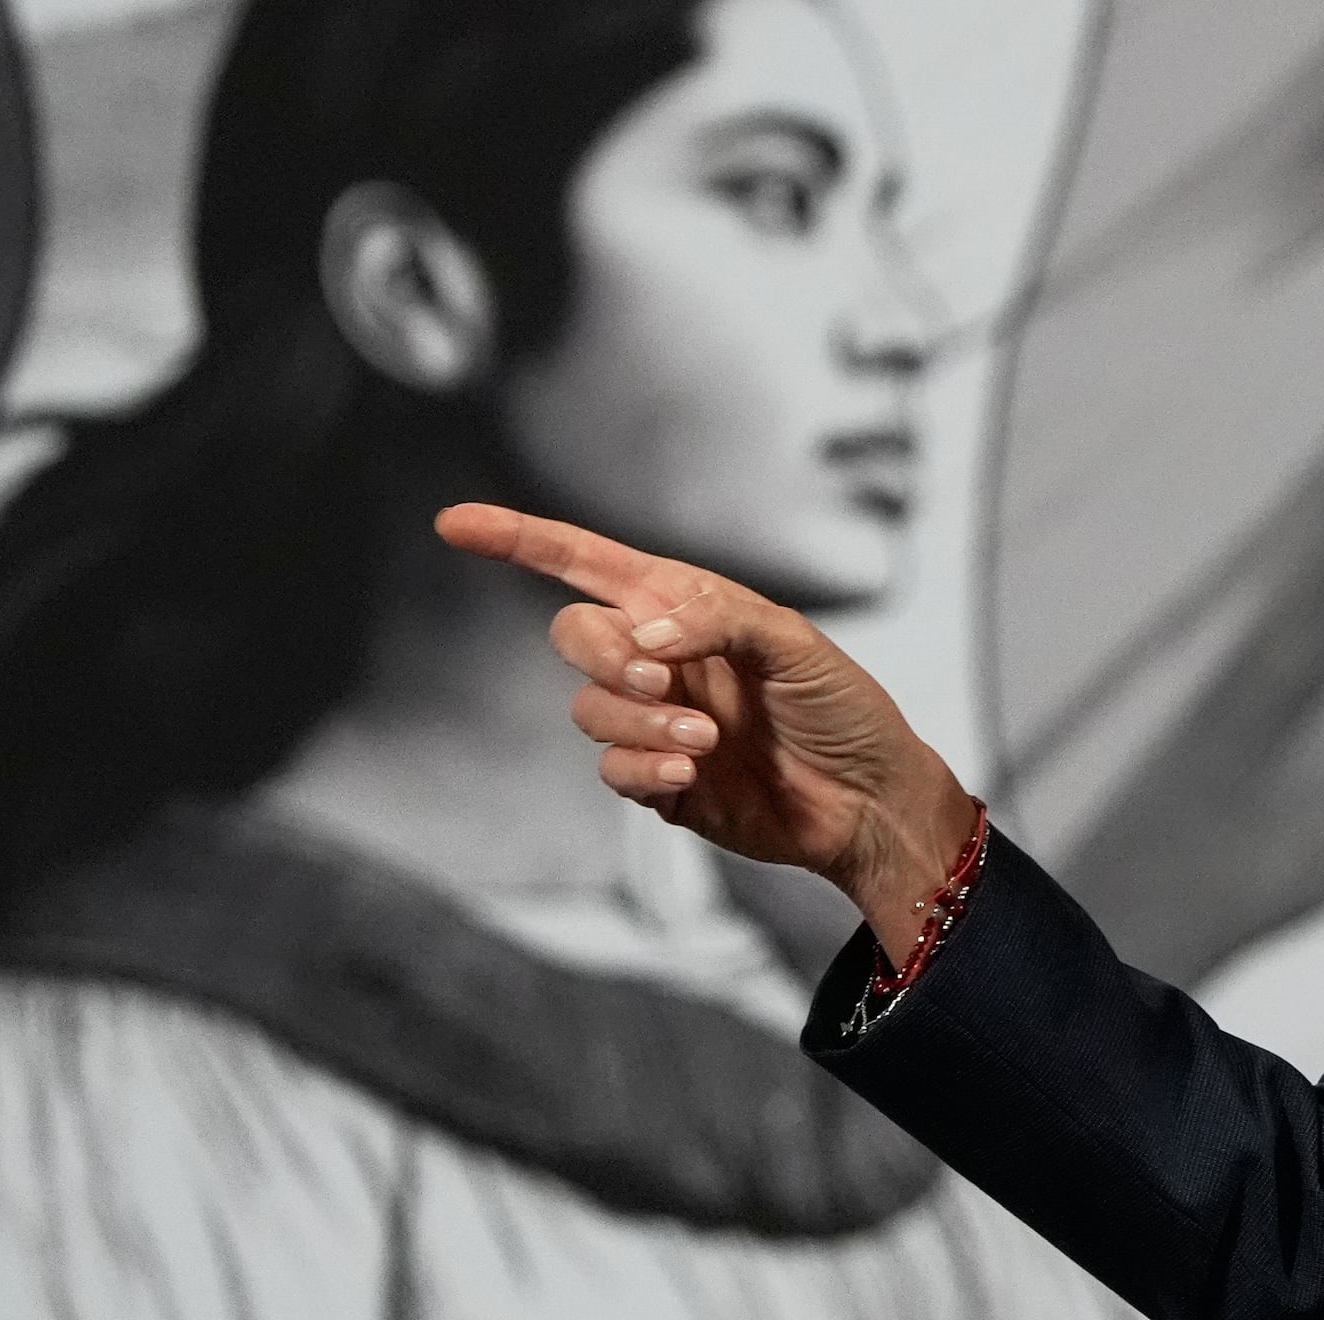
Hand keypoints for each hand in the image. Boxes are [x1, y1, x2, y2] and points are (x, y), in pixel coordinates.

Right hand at [437, 502, 978, 945]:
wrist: (869, 800)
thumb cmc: (845, 709)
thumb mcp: (796, 644)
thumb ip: (717, 620)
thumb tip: (644, 634)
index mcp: (688, 607)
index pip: (589, 564)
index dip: (520, 540)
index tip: (454, 523)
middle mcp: (661, 659)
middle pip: (573, 634)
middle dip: (603, 653)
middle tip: (662, 675)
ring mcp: (655, 720)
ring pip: (588, 708)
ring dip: (638, 719)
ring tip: (706, 736)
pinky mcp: (658, 780)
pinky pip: (611, 768)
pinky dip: (642, 765)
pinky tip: (690, 770)